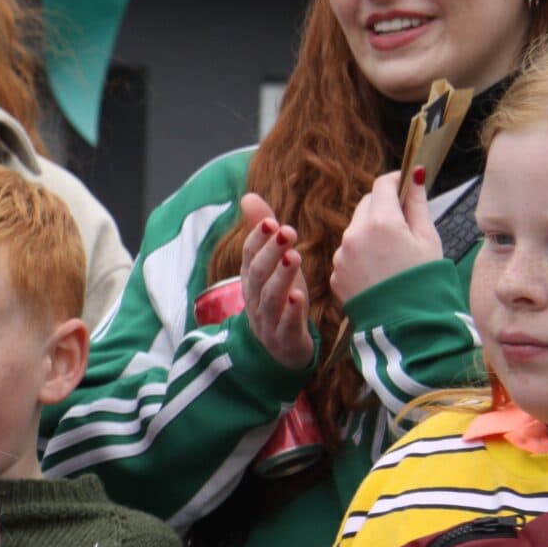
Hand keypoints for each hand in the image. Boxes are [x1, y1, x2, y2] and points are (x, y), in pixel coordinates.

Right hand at [235, 194, 314, 370]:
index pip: (248, 256)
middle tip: (287, 231)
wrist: (279, 351)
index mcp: (251, 279)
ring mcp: (267, 320)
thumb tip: (248, 196)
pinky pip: (285, 324)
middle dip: (270, 252)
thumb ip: (262, 232)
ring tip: (294, 257)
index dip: (257, 238)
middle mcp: (254, 298)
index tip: (272, 220)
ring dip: (280, 277)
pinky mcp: (284, 338)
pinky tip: (299, 296)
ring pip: (269, 297)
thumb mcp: (272, 265)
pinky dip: (290, 311)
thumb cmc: (279, 299)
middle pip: (257, 274)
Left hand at [332, 167, 439, 302]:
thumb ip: (417, 204)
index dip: (395, 181)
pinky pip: (348, 254)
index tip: (405, 184)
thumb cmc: (424, 280)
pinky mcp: (335, 274)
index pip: (382, 186)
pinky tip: (378, 270)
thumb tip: (415, 174)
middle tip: (403, 220)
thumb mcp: (428, 238)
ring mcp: (341, 255)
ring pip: (355, 230)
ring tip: (392, 253)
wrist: (407, 323)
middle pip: (366, 205)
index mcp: (381, 222)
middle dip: (383, 207)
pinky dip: (361, 255)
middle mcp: (354, 235)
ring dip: (370, 232)